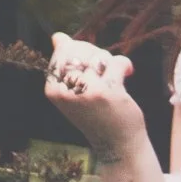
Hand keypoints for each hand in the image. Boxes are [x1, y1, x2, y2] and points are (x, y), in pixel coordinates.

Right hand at [45, 33, 144, 159]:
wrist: (116, 144)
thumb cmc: (96, 115)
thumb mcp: (73, 92)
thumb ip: (65, 65)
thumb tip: (57, 37)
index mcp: (52, 89)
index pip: (63, 51)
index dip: (80, 51)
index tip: (91, 67)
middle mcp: (65, 90)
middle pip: (79, 50)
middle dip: (95, 54)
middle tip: (105, 69)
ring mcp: (85, 91)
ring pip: (98, 56)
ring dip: (110, 62)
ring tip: (114, 75)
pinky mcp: (106, 92)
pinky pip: (116, 63)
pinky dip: (125, 65)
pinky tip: (128, 73)